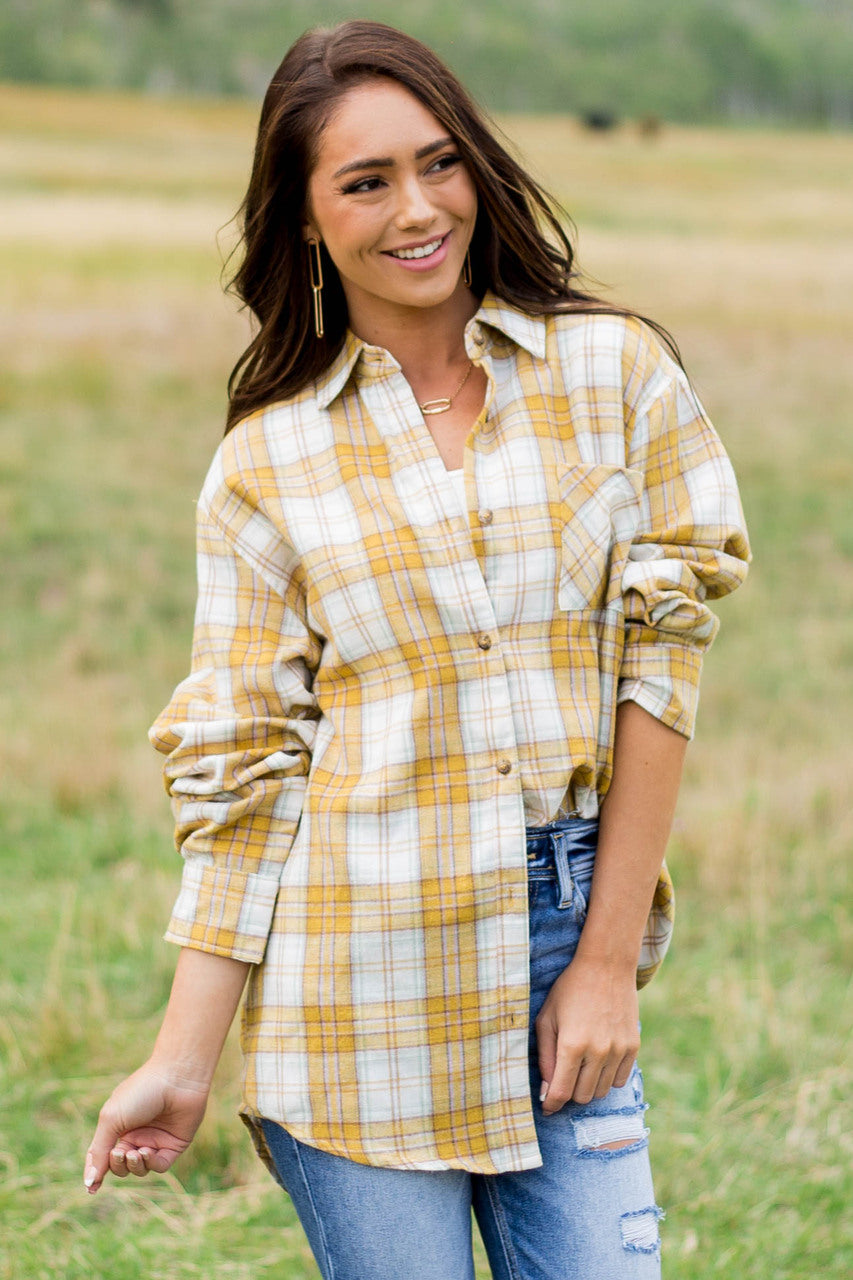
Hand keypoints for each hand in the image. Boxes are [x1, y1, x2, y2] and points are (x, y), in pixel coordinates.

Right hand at [84, 1062, 209, 1193]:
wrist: (176, 1077)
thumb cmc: (141, 1092)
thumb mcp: (112, 1119)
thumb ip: (99, 1151)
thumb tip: (89, 1182)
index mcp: (118, 1126)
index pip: (103, 1155)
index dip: (97, 1172)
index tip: (91, 1188)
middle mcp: (137, 1134)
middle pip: (120, 1166)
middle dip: (117, 1165)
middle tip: (120, 1153)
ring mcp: (155, 1140)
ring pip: (139, 1169)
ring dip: (134, 1166)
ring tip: (136, 1152)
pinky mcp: (174, 1144)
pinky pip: (159, 1165)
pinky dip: (151, 1163)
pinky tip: (148, 1151)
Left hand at [534, 957, 639, 1114]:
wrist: (606, 965)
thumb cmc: (569, 989)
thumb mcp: (547, 1018)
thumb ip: (545, 1057)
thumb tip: (546, 1091)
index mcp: (572, 1044)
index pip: (561, 1093)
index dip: (551, 1104)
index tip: (547, 1106)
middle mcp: (598, 1051)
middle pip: (582, 1097)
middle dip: (569, 1092)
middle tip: (563, 1077)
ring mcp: (618, 1050)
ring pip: (601, 1091)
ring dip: (588, 1086)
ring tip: (580, 1065)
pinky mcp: (633, 1047)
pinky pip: (619, 1080)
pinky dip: (607, 1077)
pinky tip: (598, 1060)